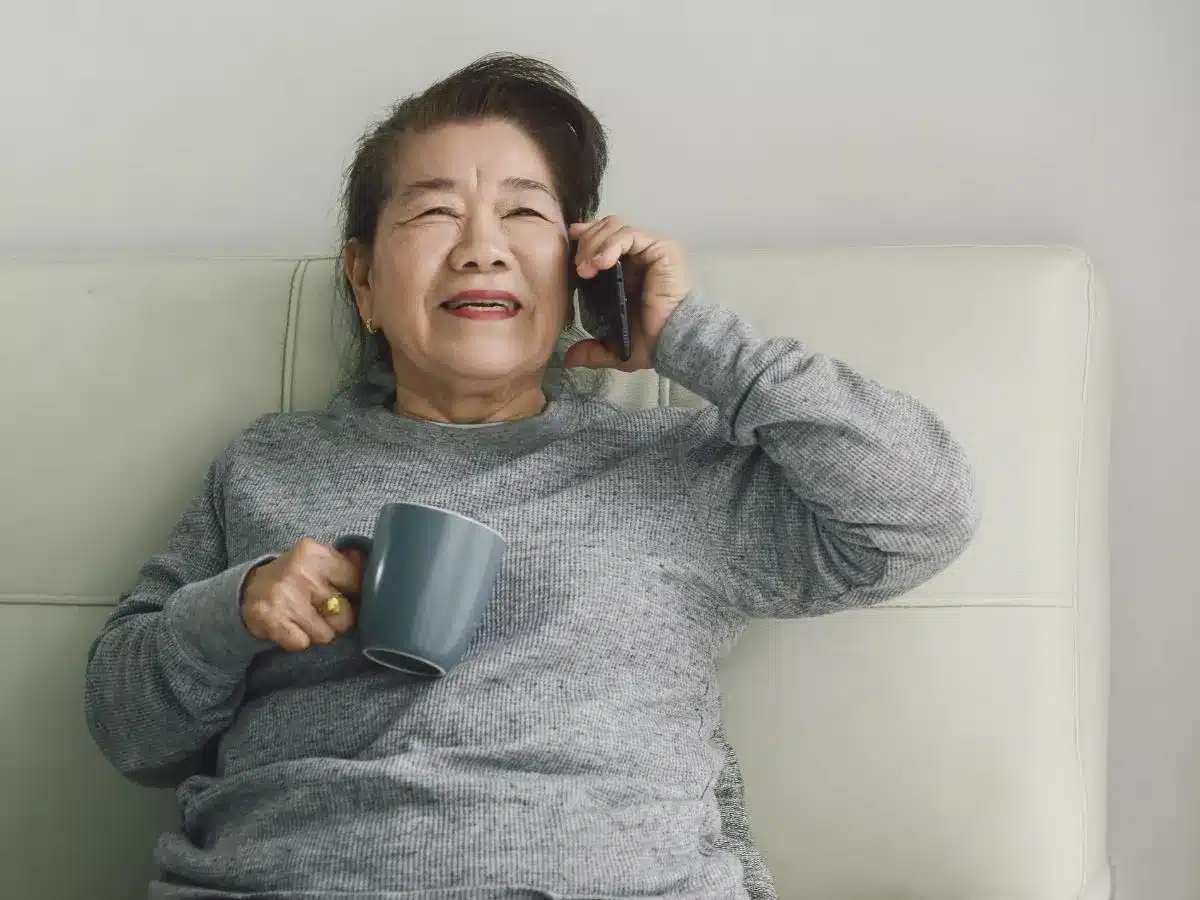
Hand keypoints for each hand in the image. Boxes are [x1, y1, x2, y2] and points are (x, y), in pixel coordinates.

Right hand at [241, 539, 363, 651]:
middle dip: (337, 621)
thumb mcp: (319, 563)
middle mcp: (301, 572)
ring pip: (325, 635)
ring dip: (317, 633)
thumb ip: (348, 567)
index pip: (358, 584)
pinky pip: (302, 644)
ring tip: (304, 619)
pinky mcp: (269, 618)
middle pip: (345, 616)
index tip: (348, 600)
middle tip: (321, 612)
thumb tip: (383, 576)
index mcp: (318, 554)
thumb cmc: (296, 578)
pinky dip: (298, 641)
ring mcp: (284, 596)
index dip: (357, 598)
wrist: (249, 589)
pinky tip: (290, 627)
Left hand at [562, 218, 690, 370]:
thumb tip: (569, 359)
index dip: (585, 240)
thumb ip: (592, 350)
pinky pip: (630, 234)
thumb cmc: (652, 343)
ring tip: (587, 269)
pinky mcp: (660, 248)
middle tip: (578, 269)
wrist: (672, 343)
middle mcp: (639, 255)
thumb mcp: (615, 348)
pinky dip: (611, 244)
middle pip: (605, 227)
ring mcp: (650, 248)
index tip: (569, 249)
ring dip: (595, 244)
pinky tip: (601, 263)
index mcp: (627, 270)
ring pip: (614, 227)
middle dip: (586, 243)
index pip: (602, 239)